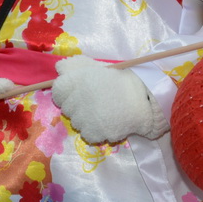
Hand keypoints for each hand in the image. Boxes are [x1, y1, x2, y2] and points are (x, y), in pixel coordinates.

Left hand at [51, 55, 165, 143]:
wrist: (144, 98)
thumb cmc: (122, 80)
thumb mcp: (98, 66)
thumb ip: (76, 66)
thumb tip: (59, 68)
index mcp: (76, 81)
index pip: (58, 91)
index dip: (67, 93)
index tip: (79, 93)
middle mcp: (76, 99)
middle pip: (67, 109)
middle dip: (78, 107)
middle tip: (95, 103)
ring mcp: (84, 118)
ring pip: (77, 124)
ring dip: (87, 121)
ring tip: (103, 113)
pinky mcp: (94, 132)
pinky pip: (88, 135)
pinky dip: (96, 132)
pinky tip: (107, 124)